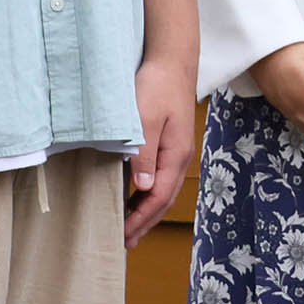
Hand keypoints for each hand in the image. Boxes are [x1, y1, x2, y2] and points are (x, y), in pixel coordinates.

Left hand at [126, 55, 197, 248]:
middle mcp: (180, 157)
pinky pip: (161, 177)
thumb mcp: (145, 119)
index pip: (158, 198)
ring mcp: (177, 151)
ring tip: (131, 227)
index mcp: (175, 155)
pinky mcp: (171, 143)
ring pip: (163, 190)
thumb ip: (144, 153)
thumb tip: (143, 188)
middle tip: (126, 242)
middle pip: (163, 200)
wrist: (173, 62)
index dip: (140, 219)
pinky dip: (149, 193)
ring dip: (147, 210)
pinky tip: (137, 194)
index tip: (123, 235)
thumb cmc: (157, 86)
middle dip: (145, 222)